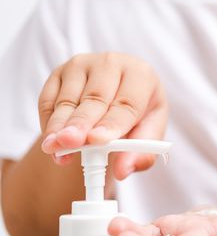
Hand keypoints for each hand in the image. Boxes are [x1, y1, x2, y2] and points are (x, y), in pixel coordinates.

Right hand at [38, 52, 167, 178]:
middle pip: (94, 98)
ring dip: (59, 127)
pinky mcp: (59, 72)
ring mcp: (83, 64)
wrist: (120, 92)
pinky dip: (48, 122)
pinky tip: (52, 143)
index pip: (127, 103)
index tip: (96, 141)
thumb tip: (123, 172)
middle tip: (69, 144)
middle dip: (80, 124)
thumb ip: (141, 153)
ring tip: (55, 150)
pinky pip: (48, 99)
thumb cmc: (139, 112)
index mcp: (141, 75)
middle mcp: (112, 63)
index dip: (111, 123)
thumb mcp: (150, 132)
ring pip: (67, 100)